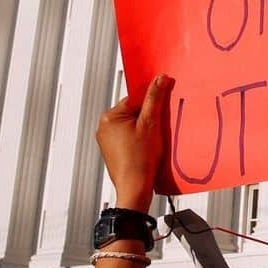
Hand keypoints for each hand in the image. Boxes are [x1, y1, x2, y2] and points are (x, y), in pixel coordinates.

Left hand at [96, 74, 169, 211]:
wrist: (134, 188)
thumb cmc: (140, 160)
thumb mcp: (151, 124)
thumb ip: (154, 98)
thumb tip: (159, 79)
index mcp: (109, 117)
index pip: (135, 98)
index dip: (151, 103)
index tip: (162, 107)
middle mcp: (104, 127)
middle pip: (134, 111)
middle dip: (149, 117)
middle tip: (159, 128)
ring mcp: (107, 140)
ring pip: (133, 125)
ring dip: (146, 129)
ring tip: (153, 141)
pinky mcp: (113, 151)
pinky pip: (130, 137)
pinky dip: (141, 139)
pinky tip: (149, 148)